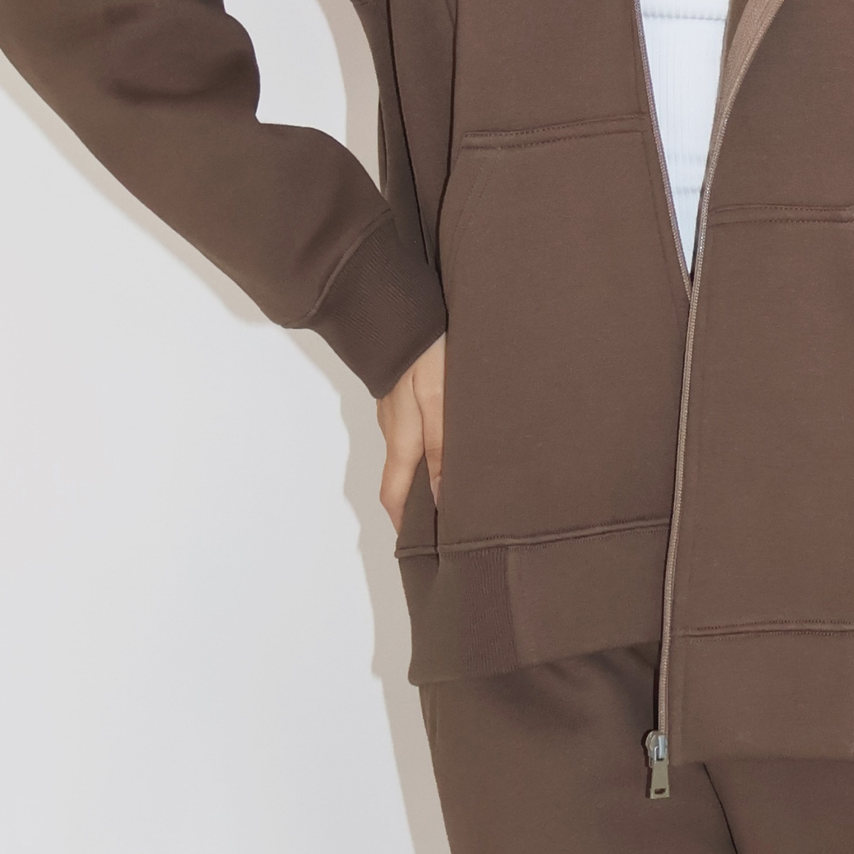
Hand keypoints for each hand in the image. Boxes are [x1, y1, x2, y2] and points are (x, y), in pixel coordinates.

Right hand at [376, 334, 445, 532]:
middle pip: (401, 477)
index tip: (422, 548)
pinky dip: (428, 443)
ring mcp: (395, 409)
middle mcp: (394, 429)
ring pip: (409, 451)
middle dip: (418, 503)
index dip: (404, 525)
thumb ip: (442, 449)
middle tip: (448, 520)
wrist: (401, 305)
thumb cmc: (424, 353)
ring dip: (427, 471)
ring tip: (459, 482)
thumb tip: (439, 498)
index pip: (394, 496)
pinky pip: (413, 427)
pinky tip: (452, 438)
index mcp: (402, 439)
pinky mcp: (403, 390)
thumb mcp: (440, 402)